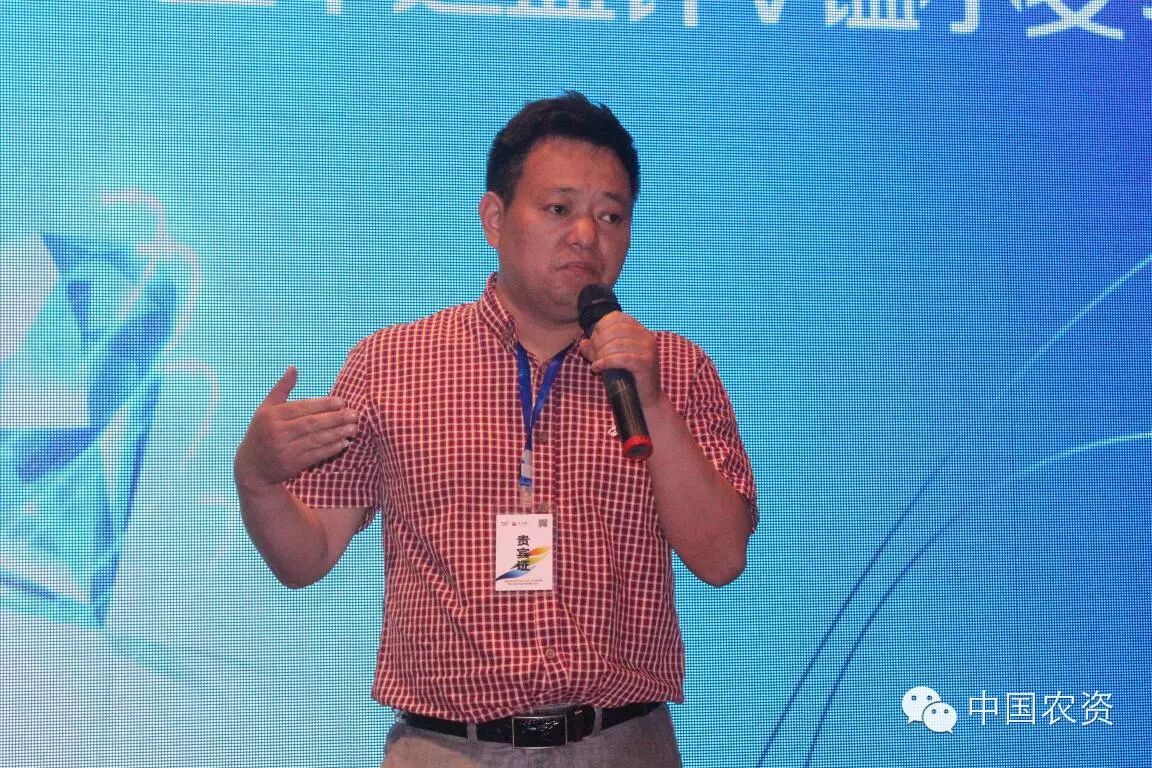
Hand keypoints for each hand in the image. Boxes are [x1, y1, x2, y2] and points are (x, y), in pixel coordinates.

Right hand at [234, 366, 359, 490]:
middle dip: (335, 419)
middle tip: (354, 414)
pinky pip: (315, 455)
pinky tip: (344, 443)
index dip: (323, 405)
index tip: (342, 402)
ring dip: (337, 434)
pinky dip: (330, 449)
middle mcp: (277, 432)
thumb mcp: (266, 408)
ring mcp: (284, 450)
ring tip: (353, 428)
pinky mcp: (291, 465)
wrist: (252, 466)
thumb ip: (281, 388)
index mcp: (272, 415)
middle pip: (311, 424)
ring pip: (315, 440)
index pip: (302, 408)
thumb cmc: (262, 432)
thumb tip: (294, 367)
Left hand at [578, 310, 662, 407]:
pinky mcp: (646, 363)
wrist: (645, 401)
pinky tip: (597, 369)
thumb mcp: (610, 361)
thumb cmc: (628, 379)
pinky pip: (621, 358)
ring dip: (601, 353)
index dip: (601, 326)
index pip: (617, 317)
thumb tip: (582, 342)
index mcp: (640, 331)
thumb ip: (596, 351)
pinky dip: (605, 362)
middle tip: (593, 355)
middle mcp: (647, 337)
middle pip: (616, 329)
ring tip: (596, 364)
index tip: (593, 341)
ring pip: (618, 343)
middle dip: (599, 341)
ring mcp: (648, 350)